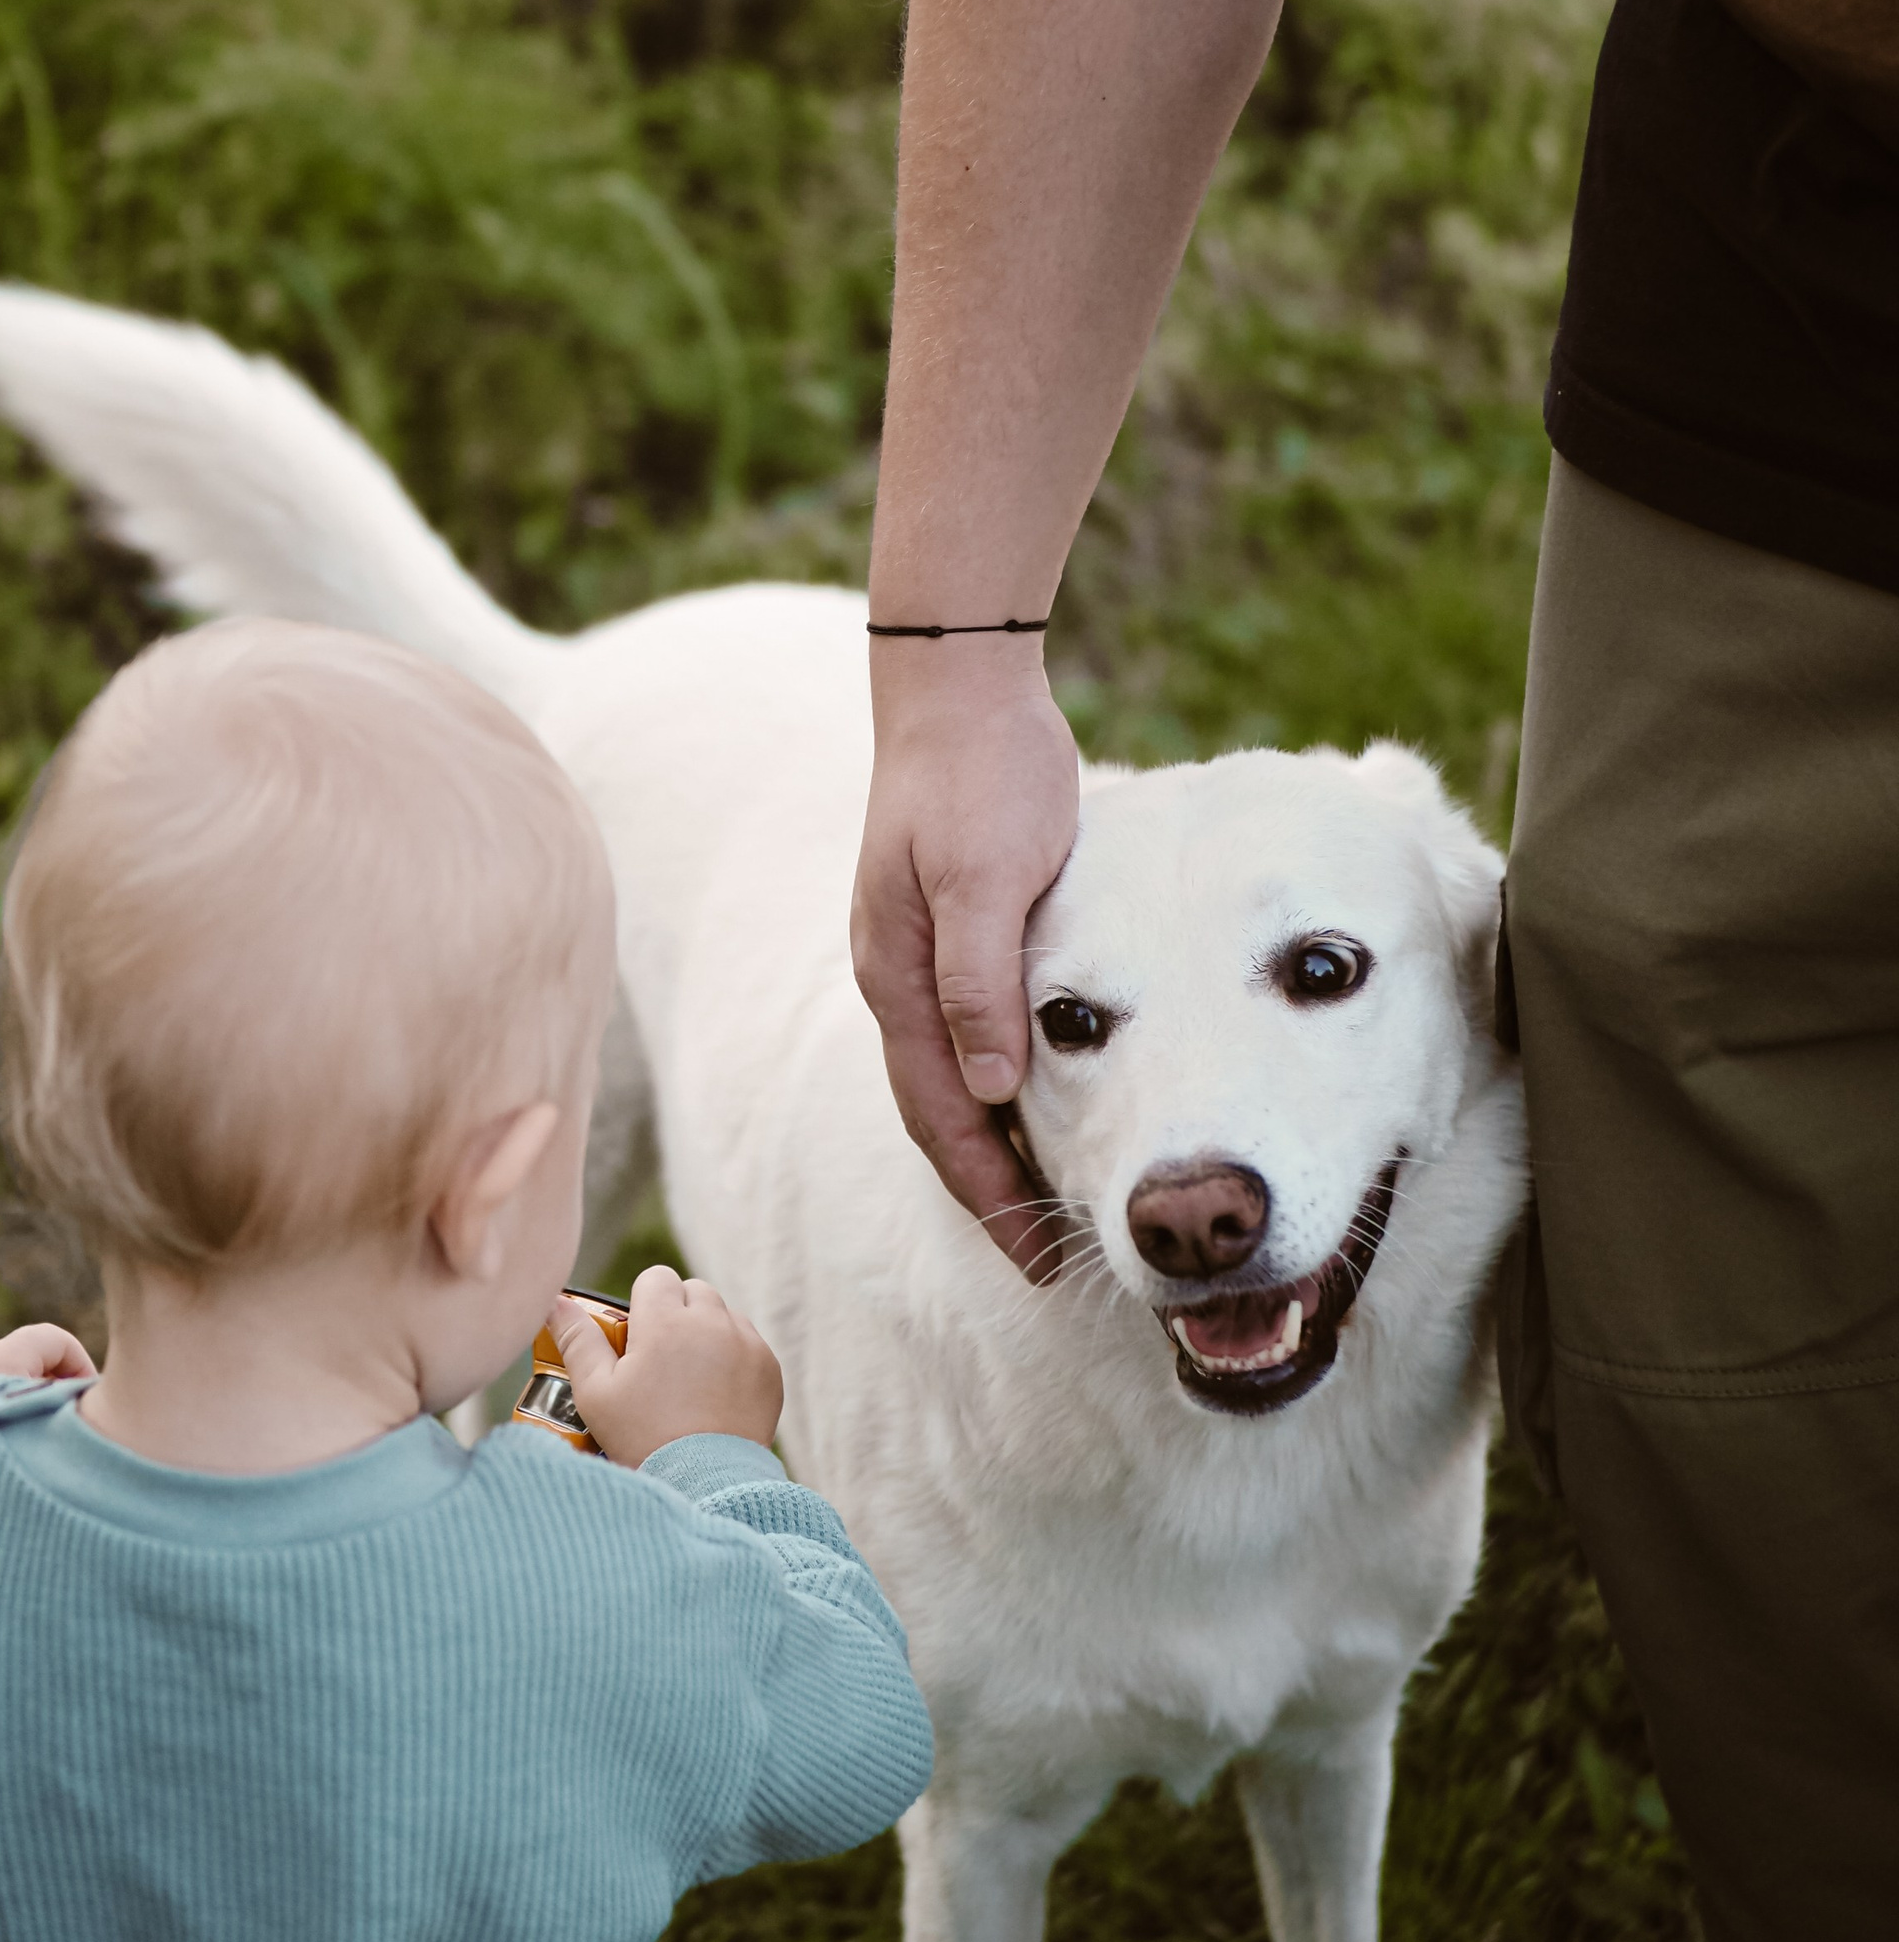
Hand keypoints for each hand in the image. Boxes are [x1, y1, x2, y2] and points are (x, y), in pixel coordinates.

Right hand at [551, 1267, 782, 1466]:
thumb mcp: (596, 1392)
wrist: (707, 1484)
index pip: (656, 1278)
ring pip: (723, 1315)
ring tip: (690, 1378)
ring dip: (708, 1333)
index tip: (638, 1336)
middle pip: (693, 1291)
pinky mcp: (769, 1368)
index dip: (644, 1303)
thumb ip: (577, 1340)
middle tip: (662, 1359)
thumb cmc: (644, 1438)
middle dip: (677, 1314)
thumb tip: (556, 1303)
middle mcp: (711, 1321)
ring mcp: (746, 1343)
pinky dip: (735, 1358)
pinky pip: (750, 1344)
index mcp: (665, 1320)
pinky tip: (717, 1393)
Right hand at [851, 637, 1080, 1228]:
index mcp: (897, 975)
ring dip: (993, 1141)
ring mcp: (922, 952)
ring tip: (1044, 1199)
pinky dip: (1004, 1082)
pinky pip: (974, 1030)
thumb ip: (981, 982)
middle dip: (984, 1187)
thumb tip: (995, 1086)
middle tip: (1042, 1255)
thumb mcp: (984, 878)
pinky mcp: (958, 927)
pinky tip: (1045, 1097)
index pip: (938, 1115)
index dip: (983, 1190)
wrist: (957, 686)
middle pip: (937, 1110)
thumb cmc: (976, 776)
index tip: (1032, 1253)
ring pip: (953, 1075)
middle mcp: (899, 976)